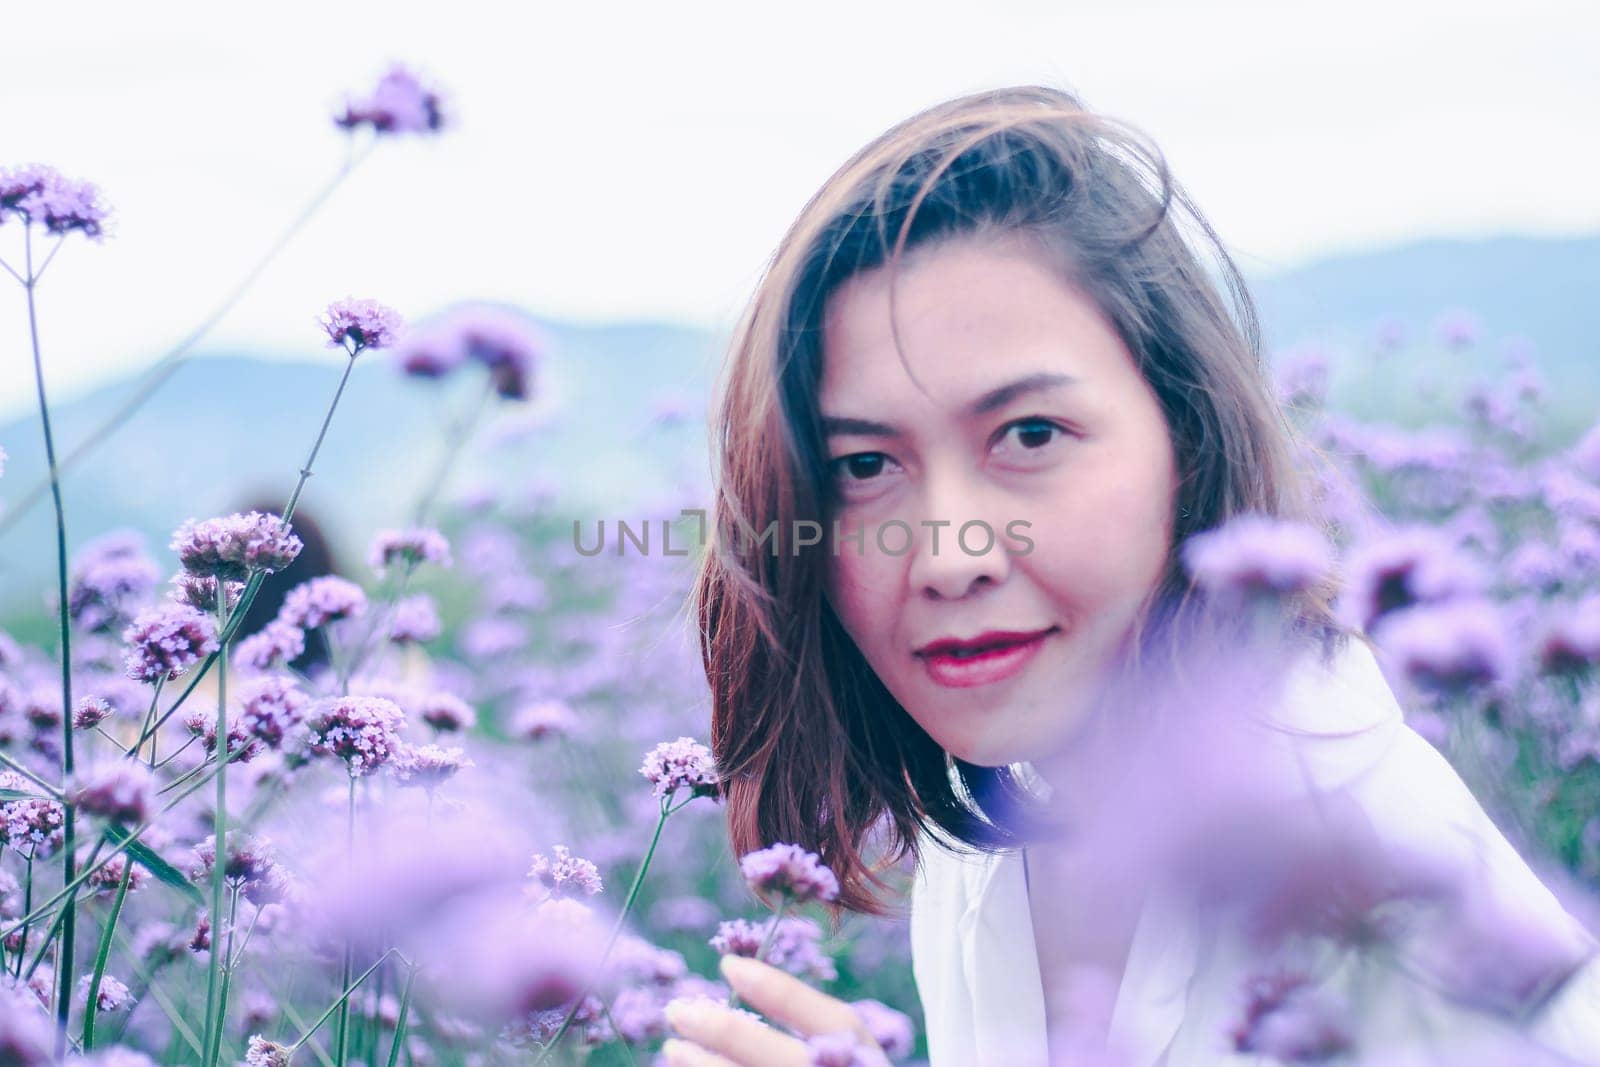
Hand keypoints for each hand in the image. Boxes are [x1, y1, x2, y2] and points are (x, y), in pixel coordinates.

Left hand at [660, 954, 891, 1065]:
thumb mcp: (848, 1053)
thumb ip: (811, 1029)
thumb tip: (738, 976)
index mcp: (866, 1062)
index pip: (832, 1022)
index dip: (780, 992)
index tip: (729, 965)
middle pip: (781, 1061)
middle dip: (726, 1032)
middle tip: (678, 1010)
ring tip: (673, 1048)